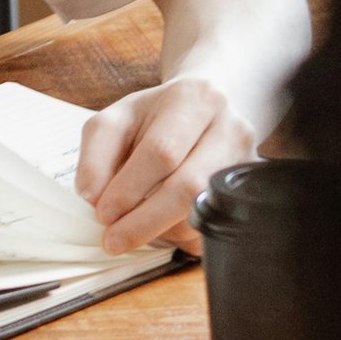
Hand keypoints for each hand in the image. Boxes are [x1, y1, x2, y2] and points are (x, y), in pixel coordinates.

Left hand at [77, 76, 260, 251]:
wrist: (207, 108)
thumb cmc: (158, 116)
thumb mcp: (117, 120)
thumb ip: (96, 155)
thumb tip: (92, 196)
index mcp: (192, 100)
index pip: (162, 151)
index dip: (129, 188)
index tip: (103, 213)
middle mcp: (228, 128)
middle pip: (189, 186)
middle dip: (144, 221)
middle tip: (113, 240)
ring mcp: (244, 161)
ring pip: (205, 211)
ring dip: (162, 230)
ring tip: (134, 228)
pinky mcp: (248, 190)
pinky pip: (216, 226)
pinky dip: (183, 236)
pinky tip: (163, 226)